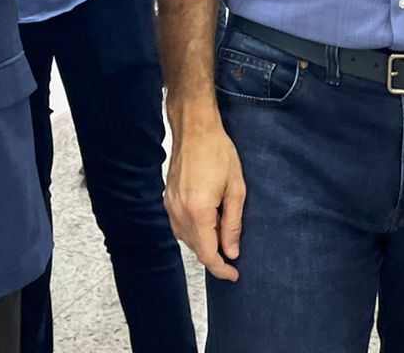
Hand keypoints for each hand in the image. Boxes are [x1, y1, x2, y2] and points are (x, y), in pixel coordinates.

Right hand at [165, 115, 246, 281]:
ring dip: (205, 241)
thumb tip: (232, 251)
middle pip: (196, 249)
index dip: (222, 269)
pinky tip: (207, 217)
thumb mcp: (235, 188)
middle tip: (234, 243)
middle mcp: (179, 212)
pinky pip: (179, 225)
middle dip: (216, 254)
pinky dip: (194, 230)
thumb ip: (232, 223)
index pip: (208, 254)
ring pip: (186, 238)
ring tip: (222, 223)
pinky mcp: (167, 199)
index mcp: (198, 212)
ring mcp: (170, 205)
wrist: (194, 128)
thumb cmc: (218, 152)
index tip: (234, 274)